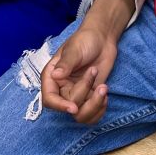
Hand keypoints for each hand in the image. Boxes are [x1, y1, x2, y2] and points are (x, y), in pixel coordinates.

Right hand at [41, 0, 135, 123]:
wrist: (102, 38)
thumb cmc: (85, 40)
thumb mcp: (74, 49)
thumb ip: (66, 63)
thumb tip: (56, 75)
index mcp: (52, 77)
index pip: (49, 99)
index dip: (60, 106)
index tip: (74, 108)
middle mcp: (62, 88)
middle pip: (69, 107)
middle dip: (85, 93)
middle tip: (94, 71)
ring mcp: (76, 94)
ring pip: (81, 115)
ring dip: (95, 105)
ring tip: (103, 88)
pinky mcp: (90, 97)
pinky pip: (92, 114)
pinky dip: (100, 108)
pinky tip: (105, 94)